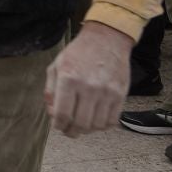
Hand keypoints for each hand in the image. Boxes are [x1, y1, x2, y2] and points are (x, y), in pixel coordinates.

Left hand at [45, 21, 131, 136]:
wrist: (107, 40)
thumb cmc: (78, 53)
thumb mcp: (56, 66)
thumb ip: (50, 91)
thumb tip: (52, 113)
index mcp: (68, 79)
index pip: (63, 113)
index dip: (59, 125)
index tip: (58, 126)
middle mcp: (88, 87)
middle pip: (80, 123)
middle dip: (72, 131)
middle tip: (69, 131)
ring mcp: (107, 92)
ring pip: (96, 125)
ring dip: (87, 130)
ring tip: (82, 126)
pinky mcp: (121, 95)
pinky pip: (112, 120)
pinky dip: (103, 126)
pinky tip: (96, 121)